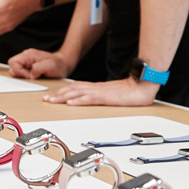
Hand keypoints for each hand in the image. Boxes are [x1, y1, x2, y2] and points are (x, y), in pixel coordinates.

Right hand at [8, 48, 74, 79]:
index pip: (13, 62)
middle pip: (12, 66)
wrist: (63, 65)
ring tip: (35, 76)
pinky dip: (26, 77)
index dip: (19, 71)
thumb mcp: (50, 66)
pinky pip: (21, 73)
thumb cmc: (58, 64)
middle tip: (32, 77)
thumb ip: (38, 68)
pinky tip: (35, 77)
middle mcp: (26, 57)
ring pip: (15, 71)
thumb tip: (30, 75)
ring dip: (23, 76)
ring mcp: (27, 62)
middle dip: (20, 74)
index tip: (30, 76)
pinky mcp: (28, 67)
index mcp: (29, 54)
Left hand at [40, 77, 159, 106]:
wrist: (143, 86)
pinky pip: (90, 98)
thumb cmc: (131, 91)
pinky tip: (70, 103)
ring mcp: (100, 92)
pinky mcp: (106, 97)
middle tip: (46, 99)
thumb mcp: (113, 94)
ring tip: (52, 101)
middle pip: (72, 89)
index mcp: (97, 88)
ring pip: (77, 93)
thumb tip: (94, 99)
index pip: (76, 88)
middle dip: (58, 94)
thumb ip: (102, 96)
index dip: (62, 91)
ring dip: (63, 97)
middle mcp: (96, 88)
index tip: (52, 96)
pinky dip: (78, 101)